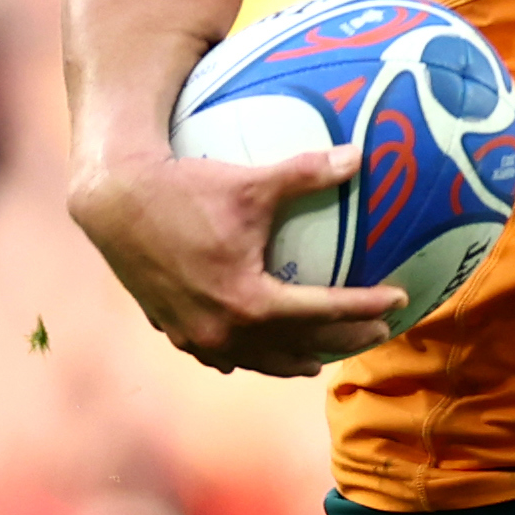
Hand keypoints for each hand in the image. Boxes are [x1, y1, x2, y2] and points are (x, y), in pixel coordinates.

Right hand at [68, 147, 405, 375]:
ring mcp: (194, 334)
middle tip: (378, 332)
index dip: (365, 308)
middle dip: (341, 340)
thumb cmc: (186, 187)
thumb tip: (360, 155)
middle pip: (296, 345)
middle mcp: (221, 329)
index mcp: (248, 300)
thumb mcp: (253, 181)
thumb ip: (309, 172)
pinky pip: (218, 354)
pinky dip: (247, 354)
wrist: (114, 201)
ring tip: (322, 356)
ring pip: (256, 359)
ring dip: (294, 357)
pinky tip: (259, 351)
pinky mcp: (171, 327)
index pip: (322, 312)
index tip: (400, 301)